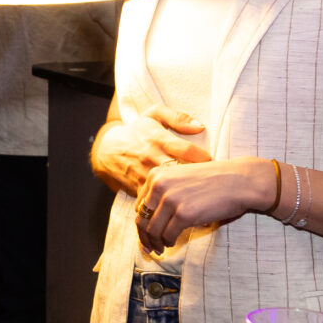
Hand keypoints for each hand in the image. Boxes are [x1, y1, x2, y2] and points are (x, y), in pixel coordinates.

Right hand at [90, 103, 212, 196]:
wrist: (107, 149)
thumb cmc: (137, 130)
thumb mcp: (154, 114)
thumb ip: (178, 117)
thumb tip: (200, 126)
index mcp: (158, 138)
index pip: (186, 150)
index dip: (204, 159)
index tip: (215, 163)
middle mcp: (151, 156)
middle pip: (180, 171)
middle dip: (197, 179)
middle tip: (213, 184)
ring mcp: (144, 174)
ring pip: (168, 188)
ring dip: (185, 194)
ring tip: (204, 199)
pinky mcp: (138, 188)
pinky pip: (155, 199)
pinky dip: (168, 204)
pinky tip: (183, 208)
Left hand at [135, 157, 275, 253]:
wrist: (240, 181)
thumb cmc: (215, 181)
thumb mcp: (182, 178)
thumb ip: (165, 192)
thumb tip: (151, 219)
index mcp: (157, 175)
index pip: (140, 205)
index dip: (141, 222)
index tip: (145, 234)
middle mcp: (159, 185)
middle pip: (143, 218)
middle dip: (144, 236)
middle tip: (149, 247)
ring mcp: (170, 199)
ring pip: (153, 230)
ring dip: (155, 243)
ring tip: (160, 249)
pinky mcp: (183, 213)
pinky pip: (168, 235)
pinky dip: (168, 242)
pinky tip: (171, 244)